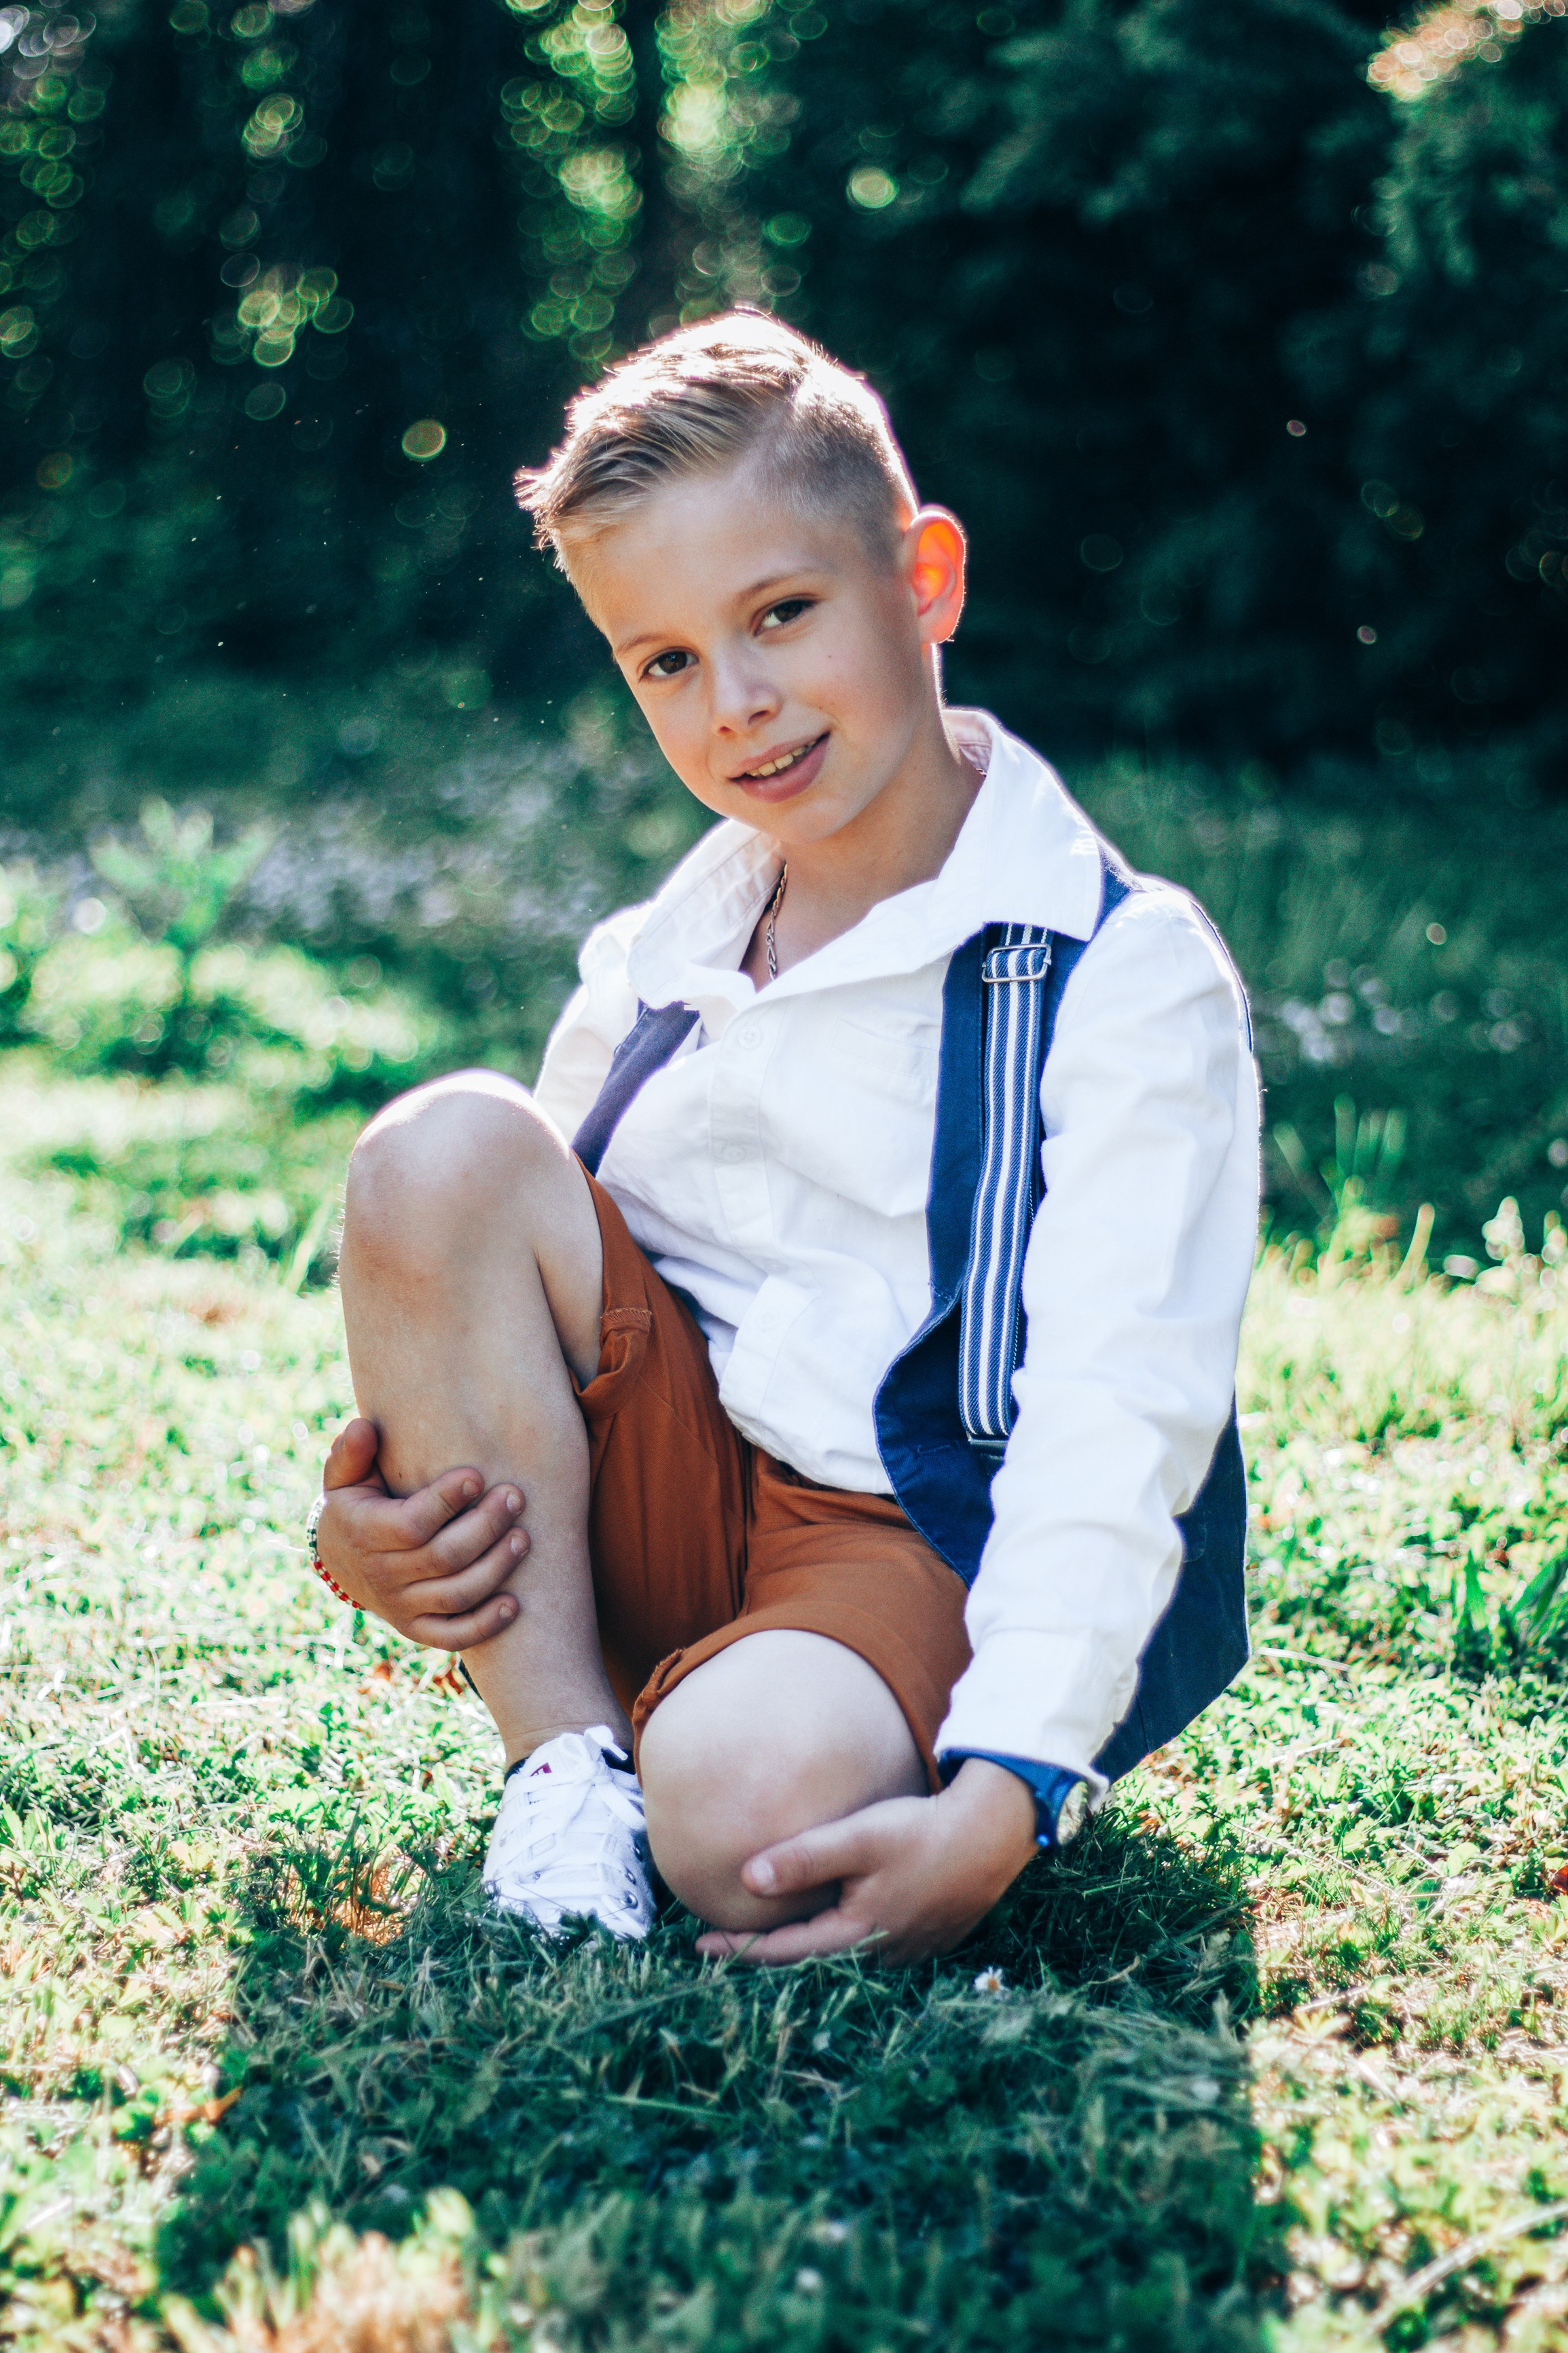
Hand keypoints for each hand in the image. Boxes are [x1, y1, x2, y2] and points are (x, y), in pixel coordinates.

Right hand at [313, 1417, 529, 1651]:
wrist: (340, 1561)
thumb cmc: (356, 1505)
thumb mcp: (344, 1476)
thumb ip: (352, 1452)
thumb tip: (364, 1426)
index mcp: (367, 1534)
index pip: (412, 1524)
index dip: (447, 1501)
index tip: (477, 1475)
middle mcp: (384, 1576)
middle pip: (444, 1558)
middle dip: (485, 1526)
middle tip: (515, 1497)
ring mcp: (401, 1607)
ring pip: (456, 1595)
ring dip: (495, 1568)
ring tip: (524, 1537)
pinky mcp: (417, 1628)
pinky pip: (453, 1636)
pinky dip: (485, 1625)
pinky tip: (516, 1603)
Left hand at [695, 1758, 1039, 1965]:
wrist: (993, 1834)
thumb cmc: (921, 1831)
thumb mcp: (858, 1838)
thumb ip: (803, 1859)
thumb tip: (746, 1879)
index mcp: (856, 1935)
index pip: (783, 1951)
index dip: (739, 1949)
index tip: (699, 1944)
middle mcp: (879, 1955)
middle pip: (812, 1960)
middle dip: (768, 1953)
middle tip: (725, 1942)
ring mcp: (906, 1951)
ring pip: (842, 1955)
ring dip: (807, 1946)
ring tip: (772, 1932)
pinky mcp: (926, 1938)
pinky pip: (871, 1946)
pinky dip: (841, 1937)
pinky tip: (833, 1918)